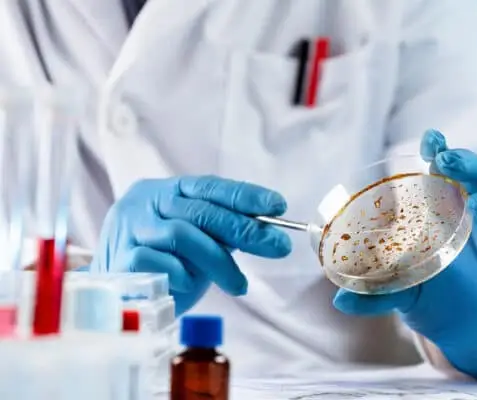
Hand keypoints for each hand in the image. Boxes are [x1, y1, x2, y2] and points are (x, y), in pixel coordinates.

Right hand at [91, 176, 291, 314]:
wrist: (115, 294)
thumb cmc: (164, 264)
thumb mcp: (197, 241)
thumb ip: (223, 231)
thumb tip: (269, 231)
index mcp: (166, 191)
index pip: (209, 186)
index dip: (244, 195)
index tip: (278, 206)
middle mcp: (145, 203)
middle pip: (201, 210)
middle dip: (244, 229)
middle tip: (278, 247)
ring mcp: (130, 229)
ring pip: (183, 235)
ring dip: (219, 262)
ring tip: (239, 285)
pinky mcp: (121, 260)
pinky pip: (162, 264)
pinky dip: (183, 275)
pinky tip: (190, 286)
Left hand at [333, 130, 476, 379]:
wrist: (476, 339)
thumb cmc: (441, 303)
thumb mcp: (407, 296)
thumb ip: (378, 294)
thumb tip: (338, 300)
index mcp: (452, 217)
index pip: (448, 176)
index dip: (441, 154)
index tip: (430, 138)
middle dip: (467, 164)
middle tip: (447, 160)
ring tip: (476, 206)